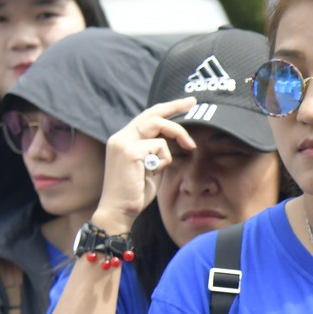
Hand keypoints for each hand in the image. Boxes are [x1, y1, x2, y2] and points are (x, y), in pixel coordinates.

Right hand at [94, 99, 196, 231]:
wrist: (118, 211)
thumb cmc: (135, 193)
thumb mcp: (151, 167)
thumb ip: (157, 152)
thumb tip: (172, 141)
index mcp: (124, 140)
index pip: (147, 117)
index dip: (167, 108)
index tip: (186, 103)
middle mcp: (120, 137)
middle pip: (152, 113)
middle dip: (175, 105)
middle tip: (193, 102)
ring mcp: (123, 143)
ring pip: (157, 124)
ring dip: (177, 134)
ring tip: (188, 146)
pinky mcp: (129, 152)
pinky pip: (159, 146)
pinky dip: (165, 158)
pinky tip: (155, 171)